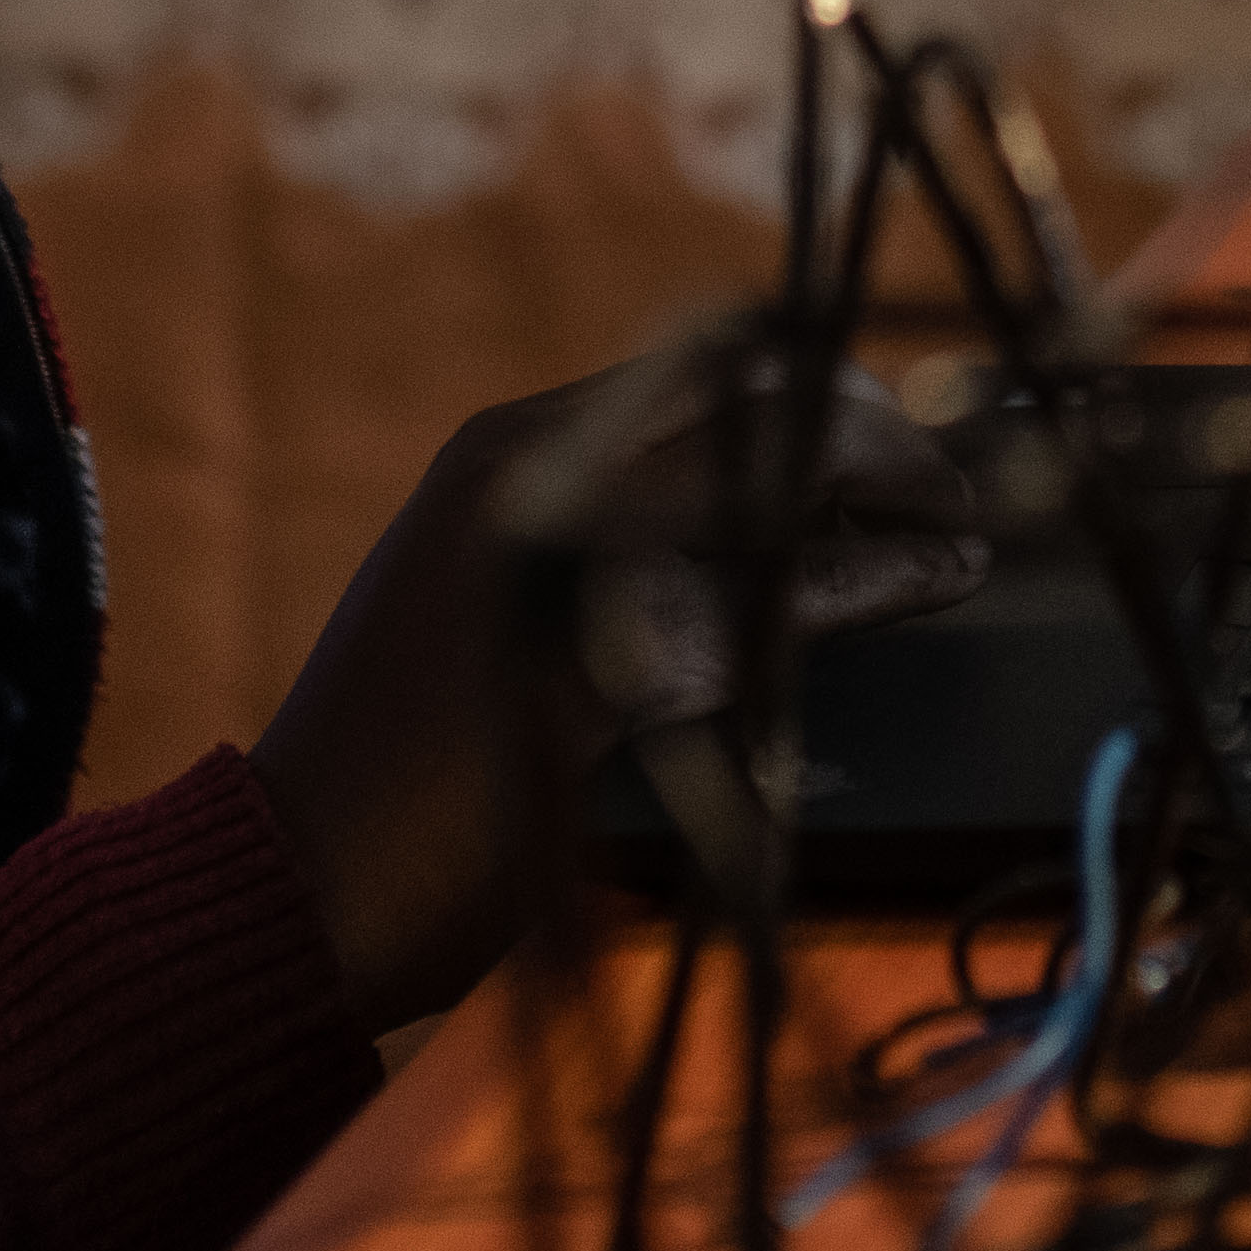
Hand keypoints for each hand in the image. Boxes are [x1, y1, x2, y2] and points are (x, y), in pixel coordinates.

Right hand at [246, 337, 987, 1030]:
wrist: (290, 889)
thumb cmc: (403, 773)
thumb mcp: (503, 610)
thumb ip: (609, 549)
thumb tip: (767, 523)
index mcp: (505, 454)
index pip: (703, 361)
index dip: (817, 380)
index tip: (895, 428)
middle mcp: (528, 478)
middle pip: (747, 388)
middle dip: (869, 422)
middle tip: (948, 482)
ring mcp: (551, 562)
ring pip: (768, 472)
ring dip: (889, 486)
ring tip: (960, 525)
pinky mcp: (582, 667)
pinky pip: (764, 598)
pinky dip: (867, 580)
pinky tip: (930, 579)